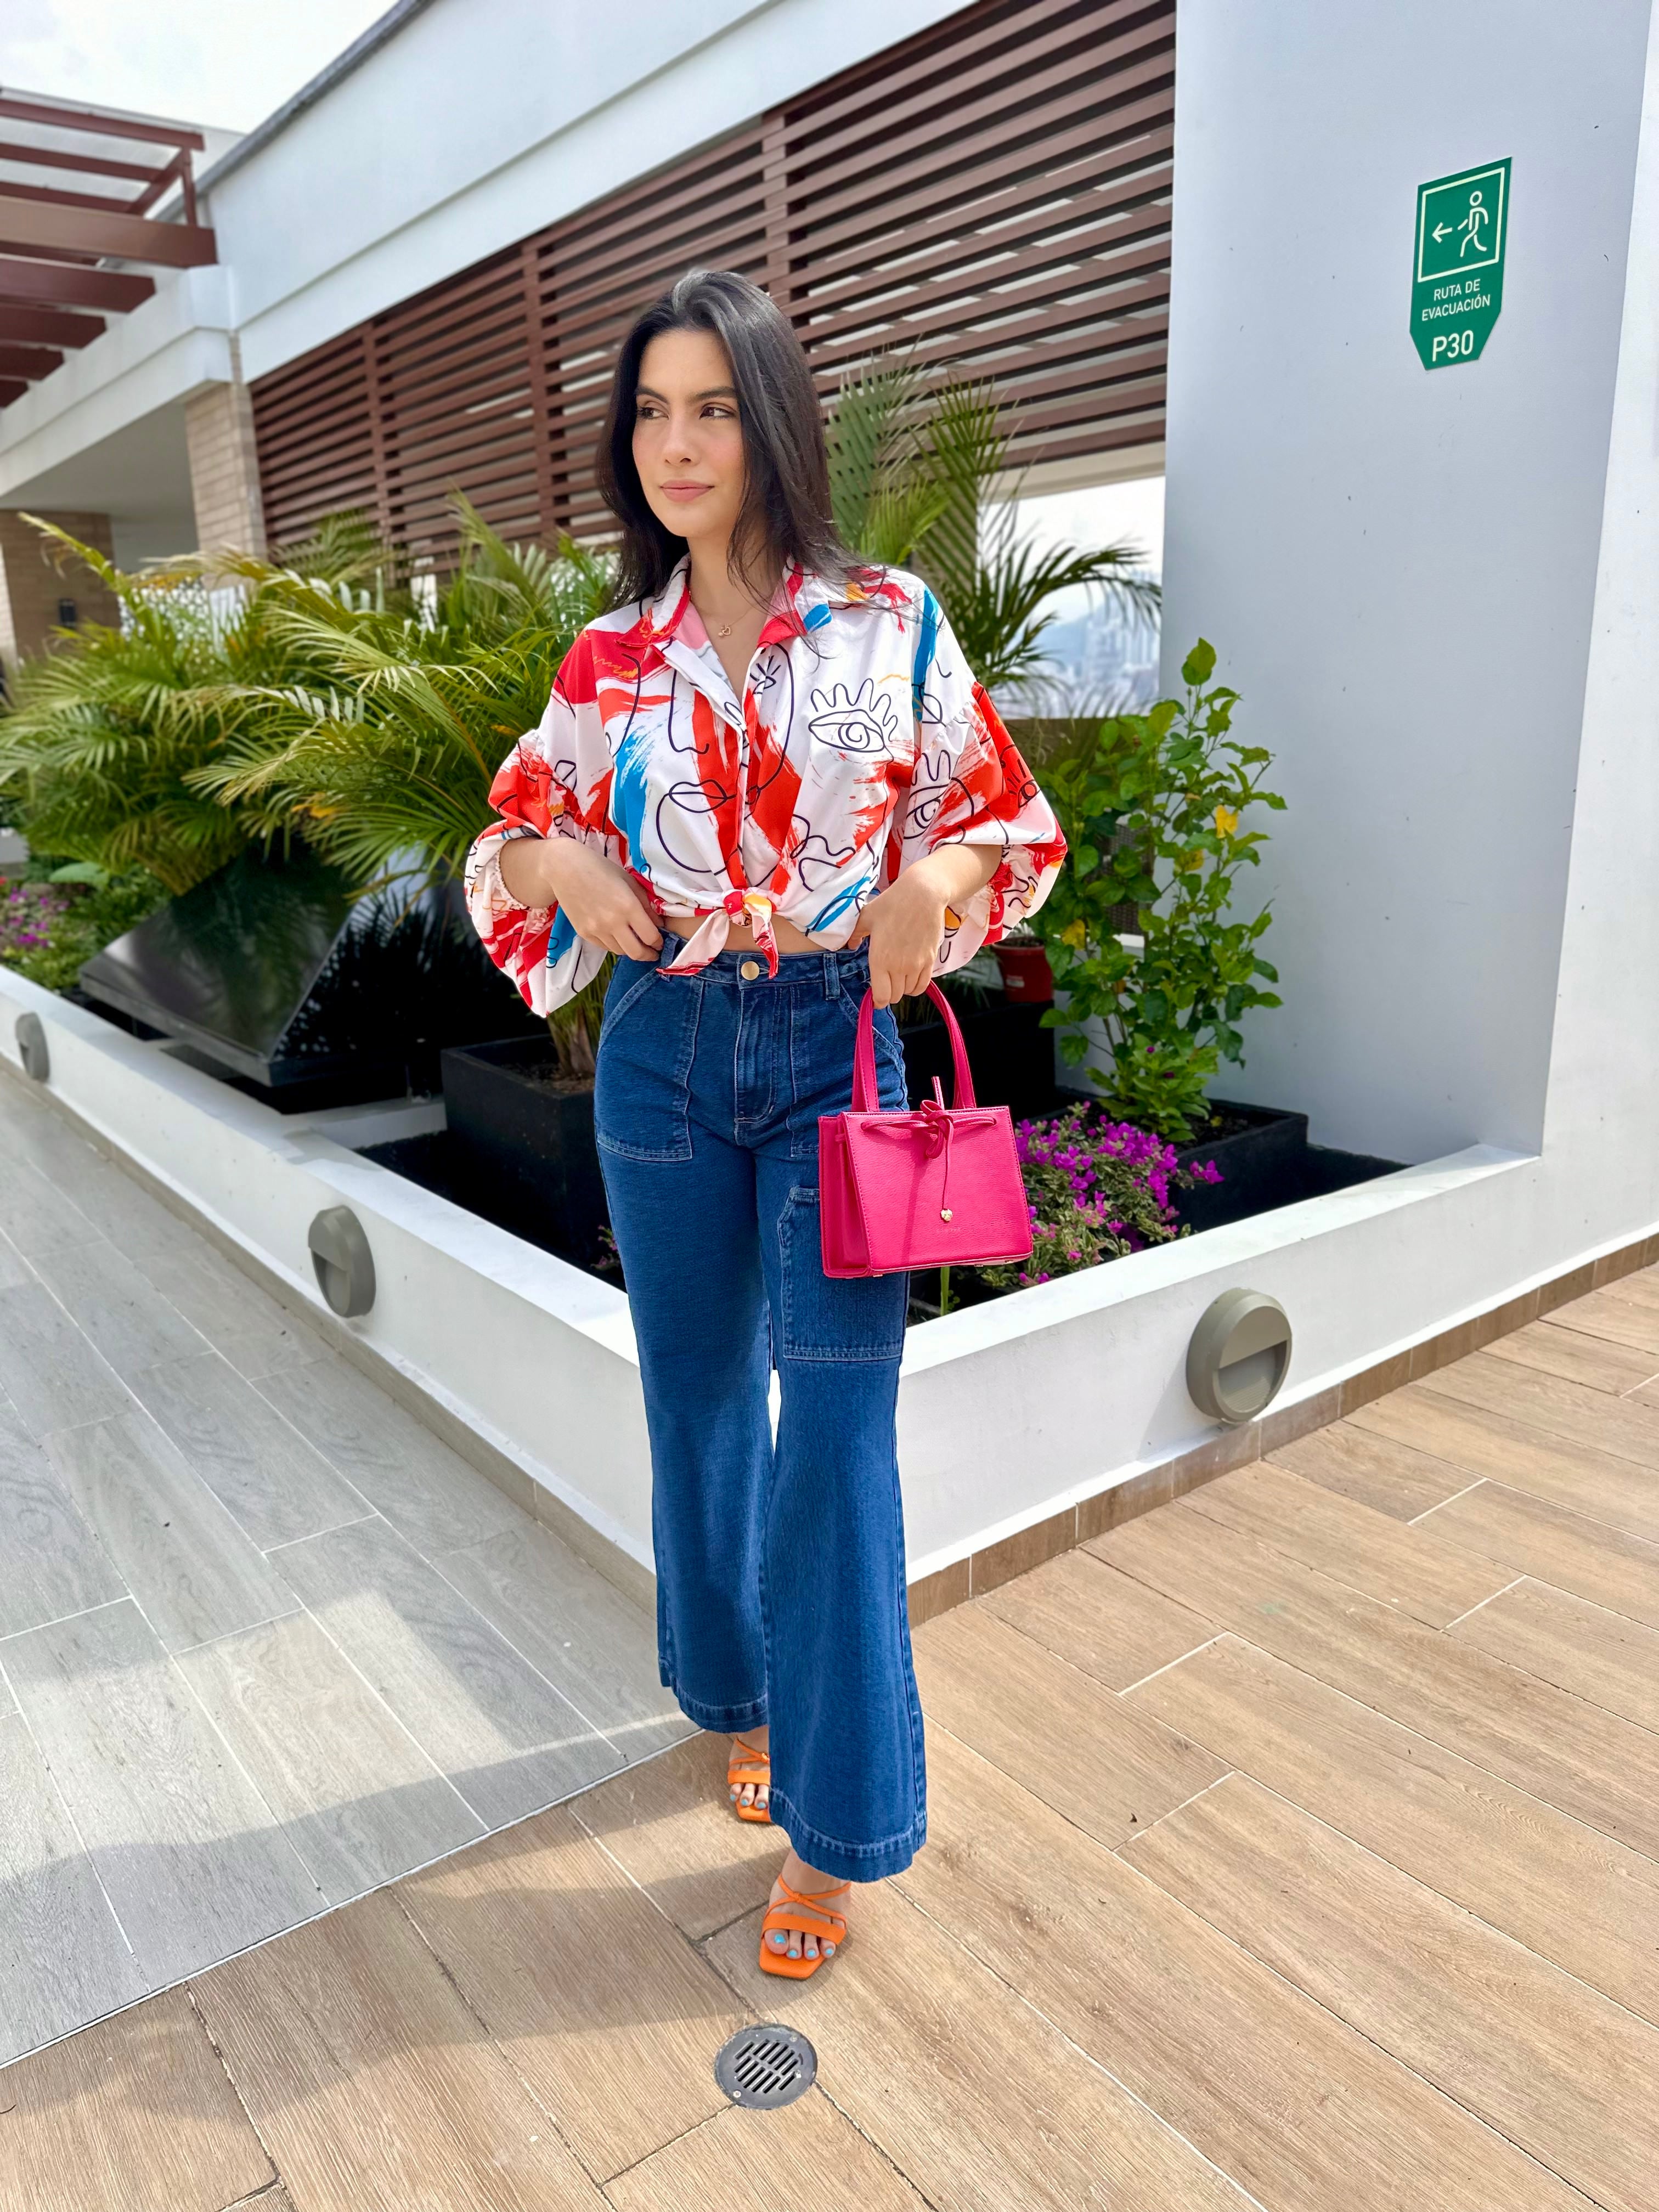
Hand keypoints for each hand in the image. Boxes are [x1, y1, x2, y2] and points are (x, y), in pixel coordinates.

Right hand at [498, 835, 662, 959]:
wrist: (564, 869)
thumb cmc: (600, 869)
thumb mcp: (629, 881)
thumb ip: (646, 904)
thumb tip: (659, 924)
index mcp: (628, 906)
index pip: (650, 937)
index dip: (659, 943)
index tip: (661, 942)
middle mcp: (613, 922)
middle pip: (636, 952)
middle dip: (648, 955)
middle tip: (653, 952)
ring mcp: (596, 930)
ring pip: (620, 952)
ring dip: (631, 950)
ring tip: (635, 943)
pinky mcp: (584, 933)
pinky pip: (605, 947)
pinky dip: (615, 945)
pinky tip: (618, 936)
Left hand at [847, 869, 948, 1007]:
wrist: (923, 895)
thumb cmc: (892, 903)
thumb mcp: (866, 917)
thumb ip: (855, 934)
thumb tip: (850, 945)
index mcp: (880, 959)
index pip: (881, 996)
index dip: (877, 1001)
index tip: (875, 998)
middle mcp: (899, 966)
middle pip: (895, 996)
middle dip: (888, 994)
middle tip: (885, 984)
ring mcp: (916, 965)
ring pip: (908, 992)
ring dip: (902, 989)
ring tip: (897, 978)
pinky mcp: (930, 960)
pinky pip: (923, 985)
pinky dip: (916, 986)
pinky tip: (911, 978)